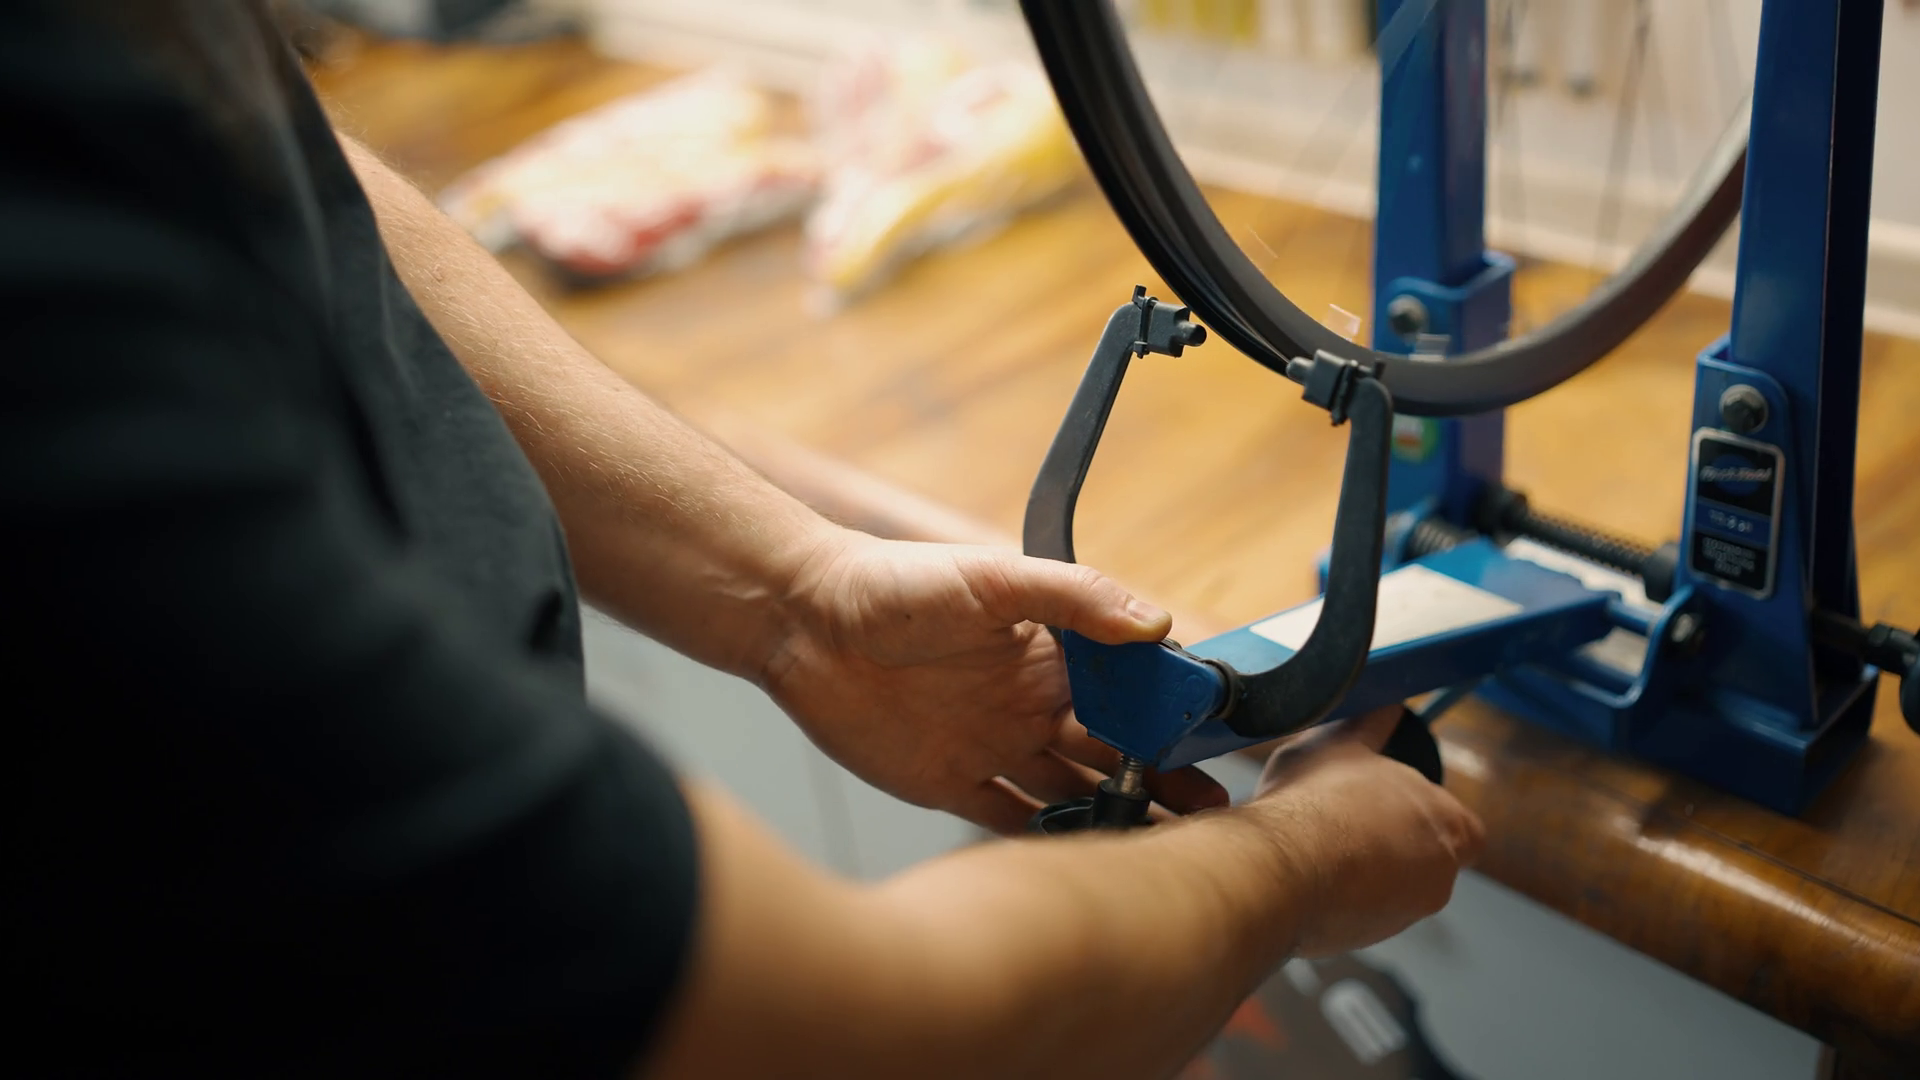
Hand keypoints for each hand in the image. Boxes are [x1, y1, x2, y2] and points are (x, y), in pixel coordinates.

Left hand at [764, 530, 1228, 832]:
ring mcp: (991, 745)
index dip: (1173, 716)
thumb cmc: (892, 582)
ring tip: (1166, 852)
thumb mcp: (993, 578)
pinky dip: (1047, 842)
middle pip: (1113, 750)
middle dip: (1164, 779)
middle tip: (1215, 815)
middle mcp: (1028, 702)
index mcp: (1049, 652)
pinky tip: (1084, 864)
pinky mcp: (948, 783)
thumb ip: (1075, 597)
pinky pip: (1009, 821)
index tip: (1221, 744)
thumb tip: (1156, 621)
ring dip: (1116, 818)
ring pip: (1072, 792)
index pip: (1129, 689)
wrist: (801, 620)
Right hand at [1253, 706, 1484, 955]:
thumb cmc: (1315, 802)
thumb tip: (1387, 703)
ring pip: (1393, 887)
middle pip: (1426, 856)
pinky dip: (1341, 897)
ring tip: (1317, 846)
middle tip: (1346, 819)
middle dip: (1391, 840)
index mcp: (1450, 824)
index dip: (1427, 811)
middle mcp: (1440, 875)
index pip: (1463, 825)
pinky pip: (1362, 913)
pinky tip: (1305, 874)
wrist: (1277, 868)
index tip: (1391, 801)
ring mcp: (1404, 913)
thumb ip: (1373, 724)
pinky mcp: (1367, 938)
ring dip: (1365, 870)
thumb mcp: (1343, 741)